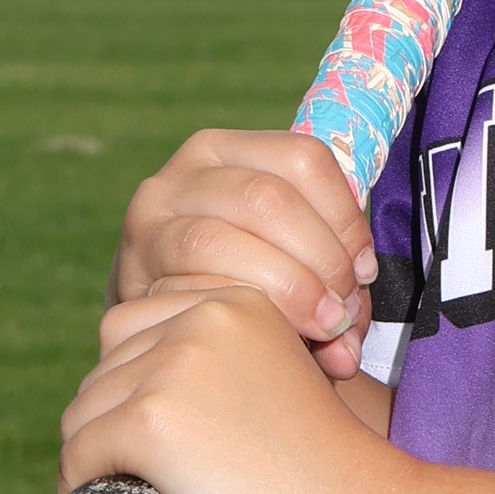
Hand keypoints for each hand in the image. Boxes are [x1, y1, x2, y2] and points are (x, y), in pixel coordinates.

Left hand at [59, 275, 393, 493]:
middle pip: (105, 368)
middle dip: (113, 423)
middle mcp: (203, 317)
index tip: (167, 443)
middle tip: (150, 478)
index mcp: (238, 301)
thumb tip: (163, 397)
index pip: (136, 328)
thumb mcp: (281, 383)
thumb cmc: (333, 475)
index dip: (136, 388)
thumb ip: (232, 369)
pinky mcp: (154, 420)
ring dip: (96, 457)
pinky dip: (81, 487)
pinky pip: (80, 453)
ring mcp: (176, 365)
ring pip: (86, 412)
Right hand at [111, 126, 375, 377]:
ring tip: (321, 331)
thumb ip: (334, 282)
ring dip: (284, 290)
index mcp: (236, 148)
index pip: (304, 158)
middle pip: (268, 198)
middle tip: (343, 312)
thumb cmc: (249, 283)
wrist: (166, 316)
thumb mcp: (294, 257)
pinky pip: (184, 284)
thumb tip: (348, 345)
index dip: (345, 218)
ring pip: (220, 239)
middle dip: (320, 260)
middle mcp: (187, 169)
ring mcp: (151, 216)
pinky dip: (234, 312)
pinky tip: (263, 338)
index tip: (364, 272)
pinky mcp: (130, 267)